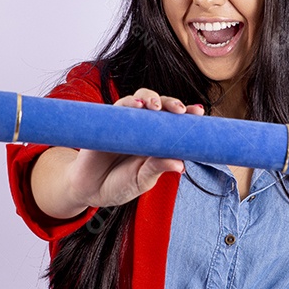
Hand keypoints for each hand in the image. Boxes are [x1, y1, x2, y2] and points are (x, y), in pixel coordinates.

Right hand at [64, 88, 204, 208]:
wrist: (89, 190)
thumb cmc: (120, 185)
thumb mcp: (142, 180)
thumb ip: (157, 169)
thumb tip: (180, 165)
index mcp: (158, 141)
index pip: (175, 123)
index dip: (187, 115)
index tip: (198, 112)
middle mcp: (144, 128)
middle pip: (161, 106)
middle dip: (172, 103)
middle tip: (179, 110)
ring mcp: (126, 123)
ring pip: (141, 100)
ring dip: (151, 98)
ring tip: (155, 107)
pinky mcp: (107, 122)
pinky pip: (119, 107)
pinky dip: (128, 103)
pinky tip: (136, 105)